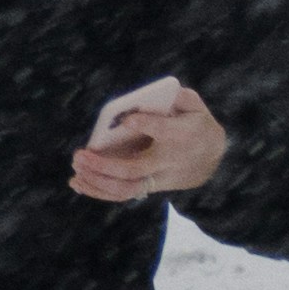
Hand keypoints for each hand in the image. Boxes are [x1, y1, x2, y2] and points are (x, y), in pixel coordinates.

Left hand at [70, 77, 227, 204]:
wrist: (212, 158)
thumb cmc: (196, 124)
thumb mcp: (195, 106)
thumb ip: (177, 98)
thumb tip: (152, 95)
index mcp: (183, 135)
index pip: (165, 132)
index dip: (147, 125)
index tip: (127, 120)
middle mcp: (169, 162)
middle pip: (136, 170)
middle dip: (106, 165)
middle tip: (80, 155)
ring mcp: (159, 178)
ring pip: (128, 188)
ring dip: (99, 182)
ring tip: (75, 171)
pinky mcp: (151, 186)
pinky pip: (124, 194)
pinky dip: (100, 192)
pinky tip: (78, 183)